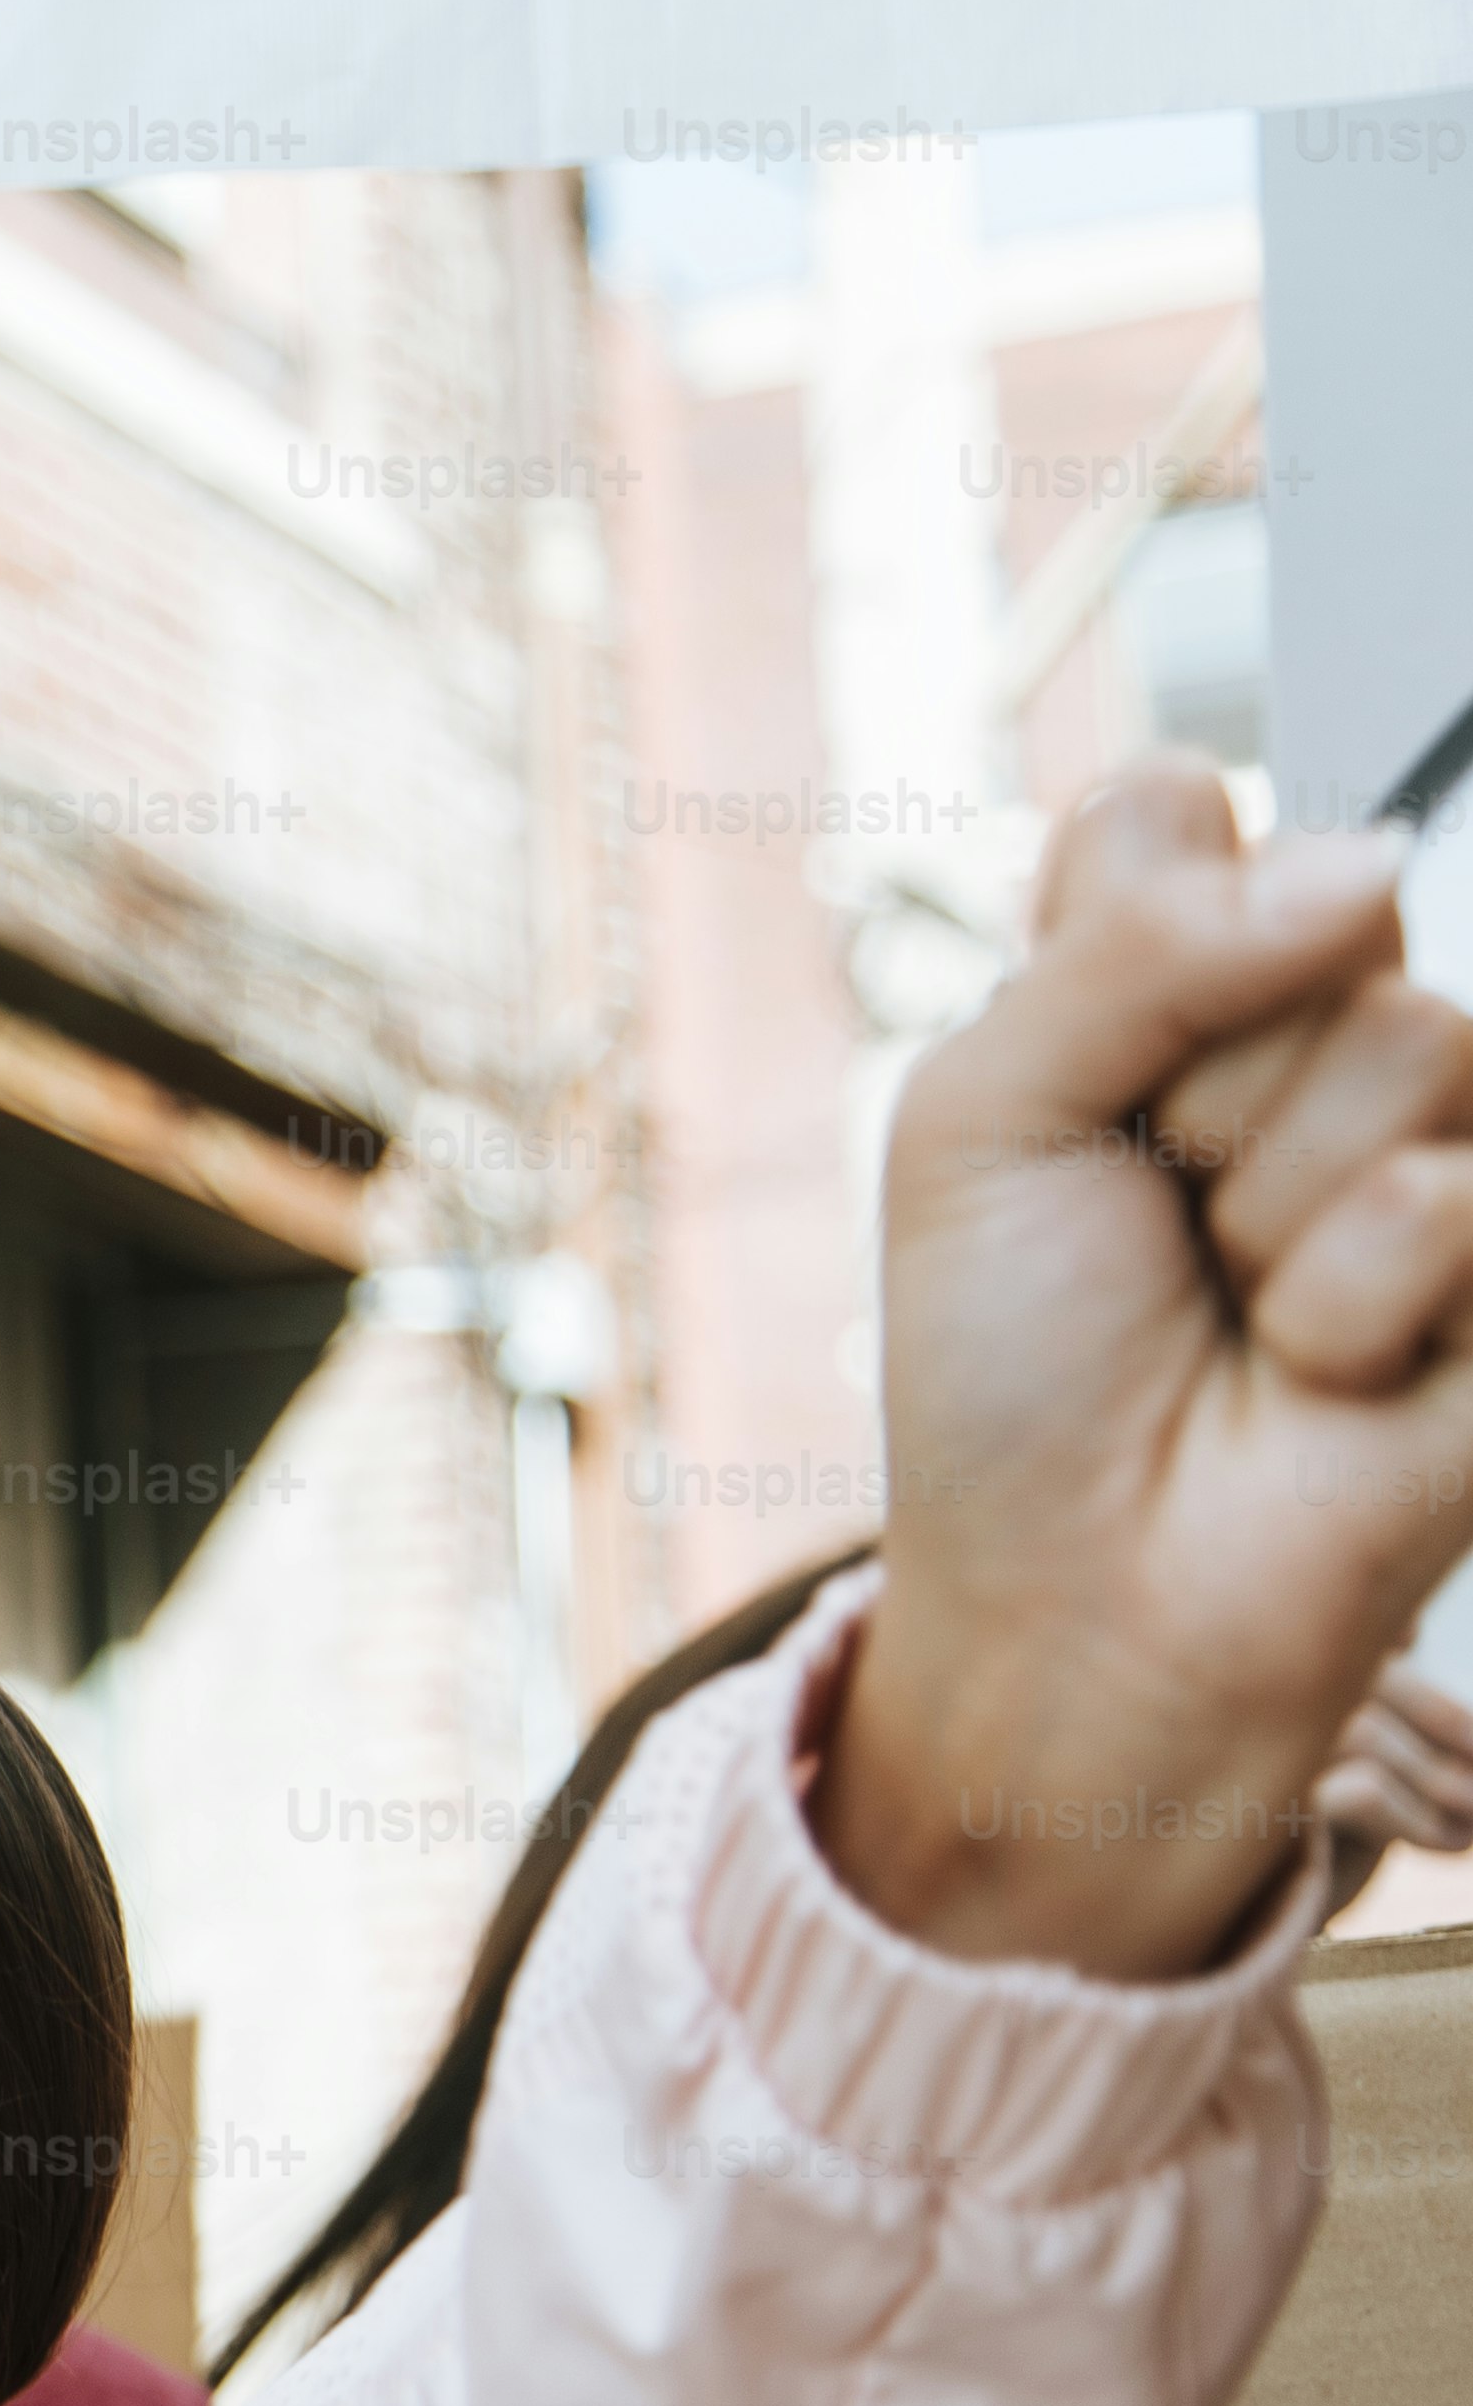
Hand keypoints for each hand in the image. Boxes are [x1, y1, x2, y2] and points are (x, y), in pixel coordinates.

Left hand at [839, 759, 1472, 1971]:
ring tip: (1244, 1307)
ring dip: (1272, 1201)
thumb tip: (1363, 856)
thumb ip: (1127, 949)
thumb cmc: (1013, 1377)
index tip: (1077, 1076)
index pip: (1180, 805)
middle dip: (1193, 1089)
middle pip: (1322, 907)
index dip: (1126, 927)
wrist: (1082, 1600)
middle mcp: (1322, 1037)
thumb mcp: (979, 1124)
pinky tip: (1323, 1371)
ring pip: (1413, 1035)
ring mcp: (1444, 1142)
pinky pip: (1449, 1192)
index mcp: (1173, 986)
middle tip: (1161, 1223)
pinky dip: (1346, 1299)